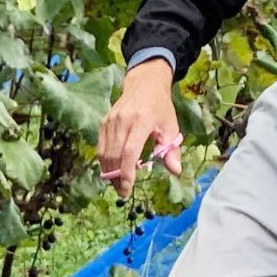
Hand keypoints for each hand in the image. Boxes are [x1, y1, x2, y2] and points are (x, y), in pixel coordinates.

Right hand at [97, 62, 184, 197]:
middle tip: (123, 192)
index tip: (127, 189)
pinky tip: (112, 171)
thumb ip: (171, 150)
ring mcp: (110, 120)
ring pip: (105, 153)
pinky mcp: (103, 122)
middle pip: (115, 155)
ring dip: (109, 172)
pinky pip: (101, 147)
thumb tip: (176, 171)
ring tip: (117, 184)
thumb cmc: (160, 108)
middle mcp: (122, 120)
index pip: (130, 152)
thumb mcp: (171, 127)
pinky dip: (105, 162)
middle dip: (117, 177)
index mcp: (142, 121)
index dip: (126, 173)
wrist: (144, 84)